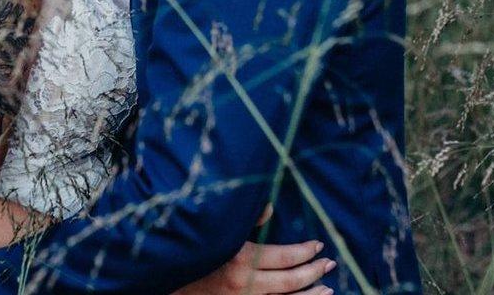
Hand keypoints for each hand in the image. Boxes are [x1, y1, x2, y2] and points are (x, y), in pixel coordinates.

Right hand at [174, 207, 334, 294]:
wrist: (165, 282)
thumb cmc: (190, 251)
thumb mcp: (215, 231)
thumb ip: (244, 219)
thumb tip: (270, 207)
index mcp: (240, 259)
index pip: (284, 257)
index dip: (304, 251)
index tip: (318, 245)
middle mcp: (244, 284)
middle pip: (289, 280)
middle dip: (313, 271)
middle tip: (329, 263)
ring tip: (328, 288)